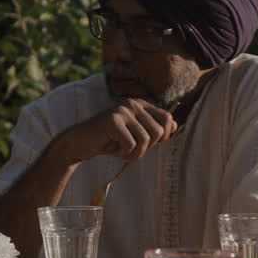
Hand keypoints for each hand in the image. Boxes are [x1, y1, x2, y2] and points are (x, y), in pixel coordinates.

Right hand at [51, 98, 176, 163]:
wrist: (80, 143)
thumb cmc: (109, 141)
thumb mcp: (135, 136)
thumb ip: (154, 131)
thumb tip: (176, 126)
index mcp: (140, 105)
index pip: (167, 118)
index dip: (163, 136)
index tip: (147, 143)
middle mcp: (133, 104)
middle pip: (158, 132)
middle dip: (146, 148)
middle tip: (130, 149)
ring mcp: (122, 110)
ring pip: (145, 140)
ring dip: (134, 153)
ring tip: (121, 150)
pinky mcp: (113, 120)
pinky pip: (131, 144)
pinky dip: (123, 153)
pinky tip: (113, 149)